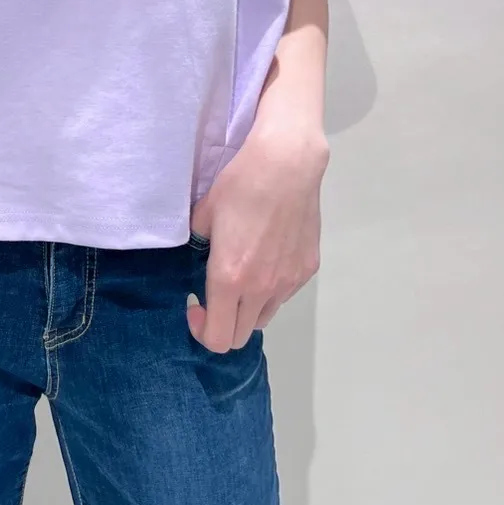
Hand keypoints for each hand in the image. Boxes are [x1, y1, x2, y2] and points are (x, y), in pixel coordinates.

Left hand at [187, 123, 328, 353]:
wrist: (286, 165)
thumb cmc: (239, 186)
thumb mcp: (204, 216)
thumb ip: (199, 246)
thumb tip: (199, 257)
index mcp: (229, 279)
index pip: (218, 339)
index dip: (201, 330)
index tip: (195, 304)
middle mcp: (261, 289)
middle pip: (240, 336)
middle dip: (222, 324)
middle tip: (214, 297)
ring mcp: (288, 282)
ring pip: (264, 317)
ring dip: (247, 309)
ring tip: (242, 278)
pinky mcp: (308, 270)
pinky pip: (284, 294)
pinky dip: (271, 289)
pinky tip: (266, 258)